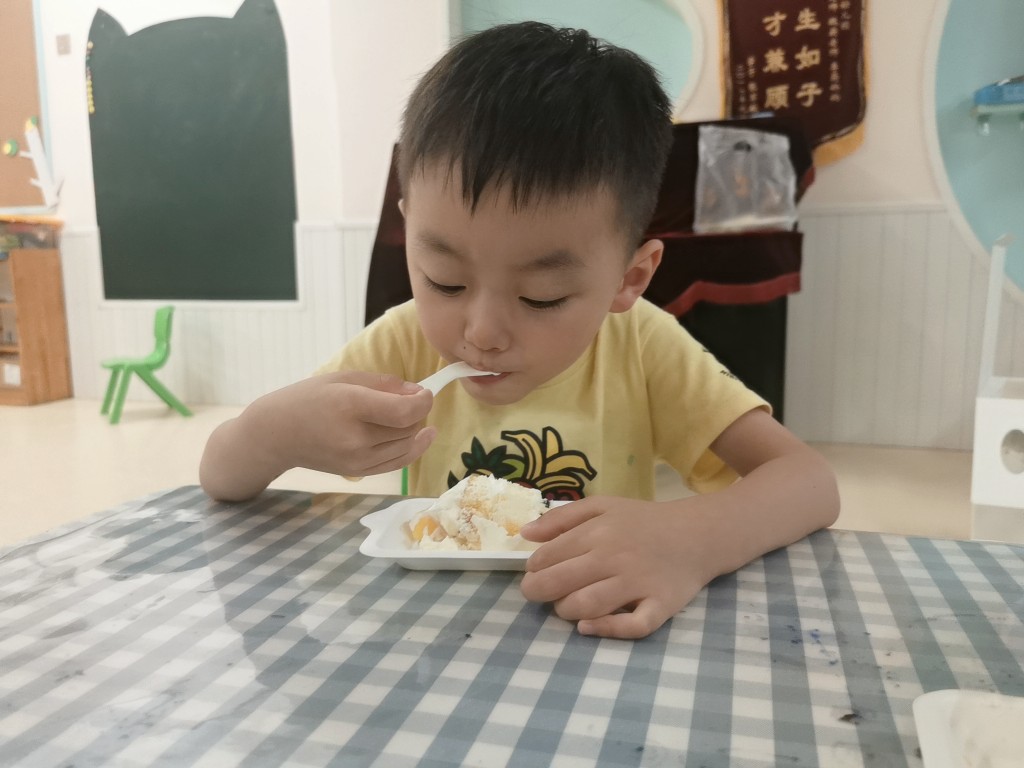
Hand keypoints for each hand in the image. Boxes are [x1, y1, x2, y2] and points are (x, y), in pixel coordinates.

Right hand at [257, 370, 436, 476]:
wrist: (276, 434)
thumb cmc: (308, 398)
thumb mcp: (344, 379)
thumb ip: (384, 384)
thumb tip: (418, 393)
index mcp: (350, 406)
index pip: (404, 411)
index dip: (423, 401)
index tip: (425, 391)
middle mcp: (356, 437)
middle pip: (408, 427)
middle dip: (418, 411)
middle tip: (411, 397)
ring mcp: (358, 459)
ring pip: (407, 445)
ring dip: (416, 428)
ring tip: (409, 414)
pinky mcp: (359, 472)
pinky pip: (398, 462)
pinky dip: (414, 448)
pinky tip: (424, 436)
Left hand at [519, 496, 715, 638]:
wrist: (697, 533)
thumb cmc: (643, 521)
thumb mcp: (602, 506)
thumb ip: (562, 517)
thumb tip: (525, 534)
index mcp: (598, 532)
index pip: (549, 556)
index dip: (533, 569)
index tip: (536, 572)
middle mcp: (615, 558)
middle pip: (560, 583)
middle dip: (538, 592)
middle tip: (539, 593)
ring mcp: (638, 584)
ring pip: (587, 606)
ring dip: (565, 611)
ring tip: (566, 606)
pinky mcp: (660, 606)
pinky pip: (632, 627)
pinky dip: (606, 630)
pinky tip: (588, 626)